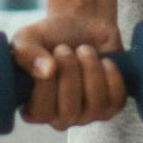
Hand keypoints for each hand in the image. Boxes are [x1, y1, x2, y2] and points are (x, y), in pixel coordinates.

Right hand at [10, 13, 127, 129]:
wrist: (82, 24)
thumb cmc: (50, 36)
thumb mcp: (27, 38)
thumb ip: (26, 54)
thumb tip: (46, 71)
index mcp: (34, 109)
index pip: (40, 114)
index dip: (47, 86)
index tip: (51, 58)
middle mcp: (60, 118)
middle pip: (69, 112)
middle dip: (69, 74)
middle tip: (65, 49)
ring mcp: (87, 115)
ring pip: (95, 106)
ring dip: (91, 71)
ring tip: (85, 50)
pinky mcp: (111, 105)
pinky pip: (116, 100)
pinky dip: (112, 76)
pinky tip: (105, 61)